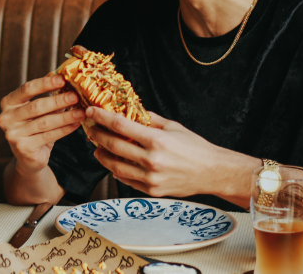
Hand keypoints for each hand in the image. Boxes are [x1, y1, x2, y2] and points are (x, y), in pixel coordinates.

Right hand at [0, 75, 85, 173]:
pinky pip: (48, 136)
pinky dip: (64, 130)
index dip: (45, 83)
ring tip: (81, 112)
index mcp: (8, 103)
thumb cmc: (35, 129)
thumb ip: (49, 98)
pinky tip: (76, 124)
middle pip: (36, 106)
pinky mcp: (23, 148)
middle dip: (58, 101)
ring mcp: (13, 134)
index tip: (63, 79)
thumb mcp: (38, 112)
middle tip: (75, 96)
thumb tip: (70, 85)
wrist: (28, 158)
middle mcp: (6, 118)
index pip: (27, 89)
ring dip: (65, 117)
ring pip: (44, 122)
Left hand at [87, 108, 244, 197]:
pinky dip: (116, 171)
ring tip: (97, 147)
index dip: (102, 117)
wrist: (212, 172)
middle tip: (90, 129)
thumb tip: (129, 111)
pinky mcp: (151, 191)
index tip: (91, 111)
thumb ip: (149, 119)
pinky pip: (126, 180)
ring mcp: (150, 178)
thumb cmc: (195, 147)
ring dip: (102, 155)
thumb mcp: (173, 127)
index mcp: (156, 140)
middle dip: (97, 135)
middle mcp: (151, 160)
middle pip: (113, 146)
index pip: (120, 126)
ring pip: (114, 166)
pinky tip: (113, 163)